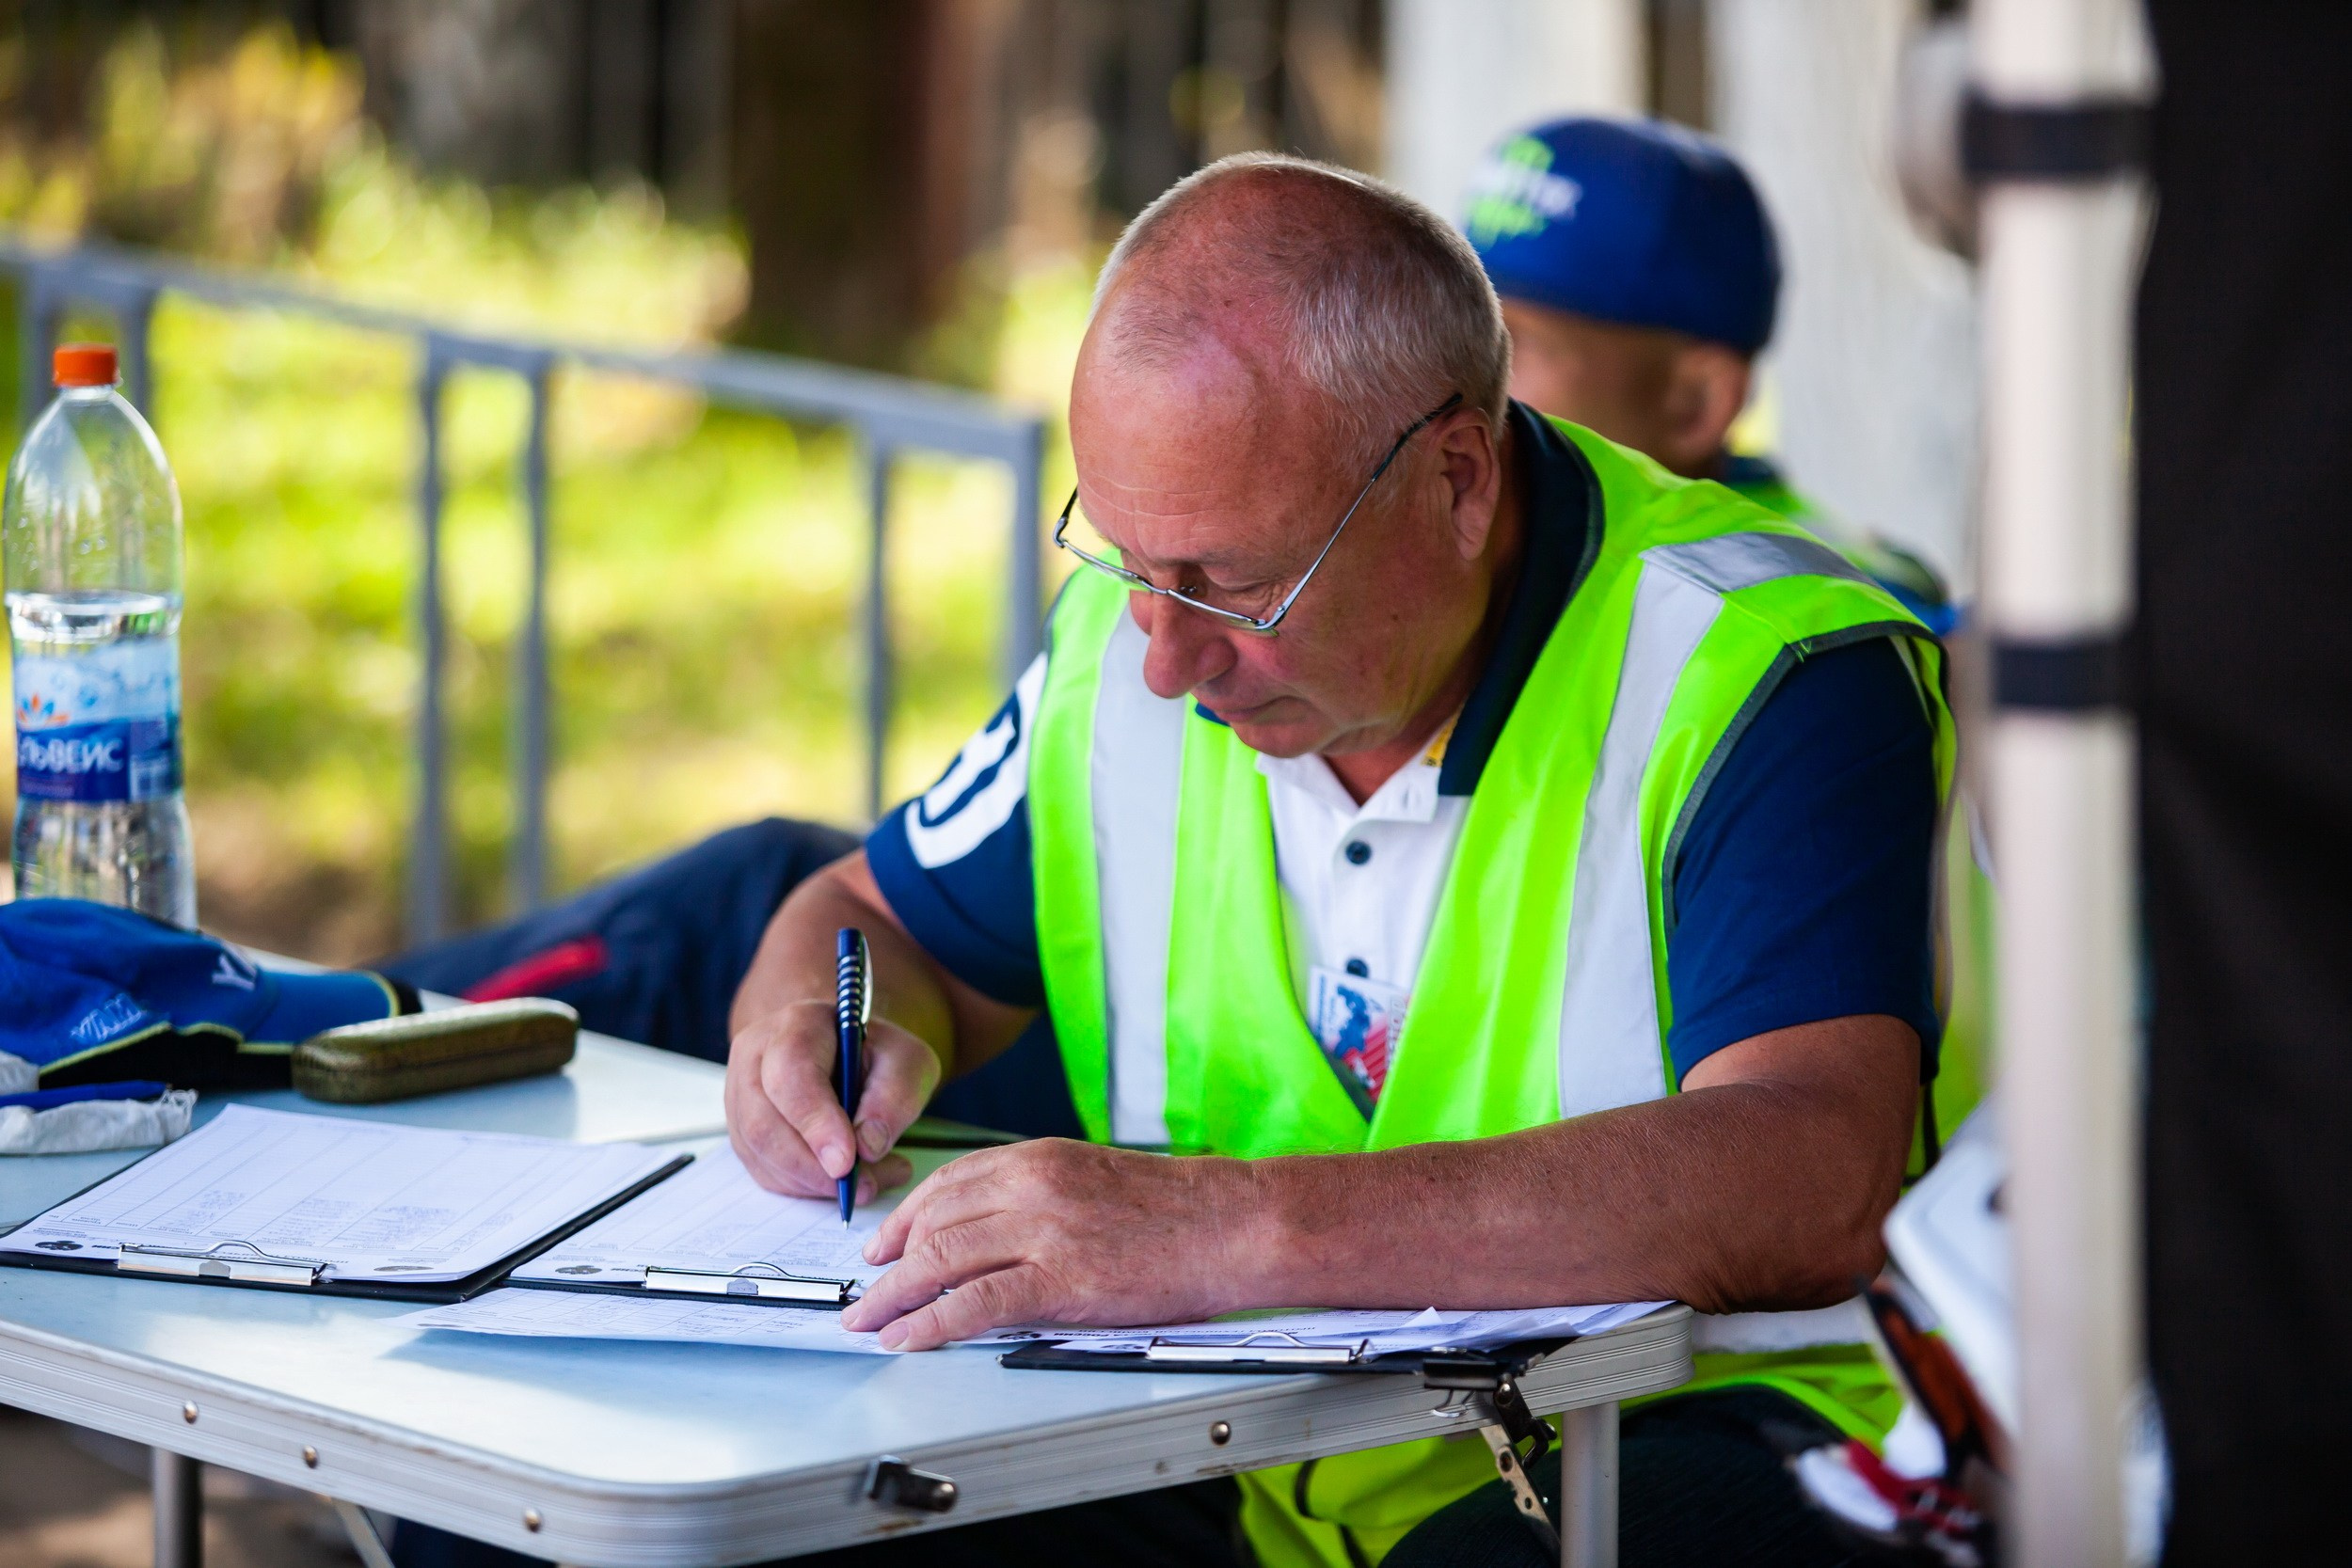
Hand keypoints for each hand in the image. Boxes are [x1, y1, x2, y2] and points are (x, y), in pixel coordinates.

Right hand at [725, 998, 938, 1202]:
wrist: (850, 1056)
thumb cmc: (878, 1056)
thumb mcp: (909, 1063)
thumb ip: (896, 1097)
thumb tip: (868, 1145)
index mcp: (798, 1024)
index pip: (791, 1072)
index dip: (815, 1121)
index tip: (847, 1162)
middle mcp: (756, 1055)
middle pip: (764, 1121)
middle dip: (813, 1166)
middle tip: (862, 1185)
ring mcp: (741, 1093)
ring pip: (760, 1153)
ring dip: (813, 1182)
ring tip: (867, 1182)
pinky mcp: (742, 1129)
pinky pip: (763, 1171)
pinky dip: (805, 1188)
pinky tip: (842, 1182)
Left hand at [840, 1140, 1264, 1349]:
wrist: (1231, 1225)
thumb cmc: (1176, 1210)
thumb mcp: (1093, 1178)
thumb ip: (1037, 1194)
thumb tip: (986, 1229)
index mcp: (1037, 1158)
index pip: (948, 1183)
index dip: (907, 1218)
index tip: (885, 1244)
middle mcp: (1030, 1186)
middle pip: (934, 1223)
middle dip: (889, 1264)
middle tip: (866, 1292)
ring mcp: (1043, 1233)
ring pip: (941, 1262)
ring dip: (895, 1298)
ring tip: (870, 1321)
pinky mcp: (1059, 1280)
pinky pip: (974, 1305)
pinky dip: (930, 1324)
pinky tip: (910, 1338)